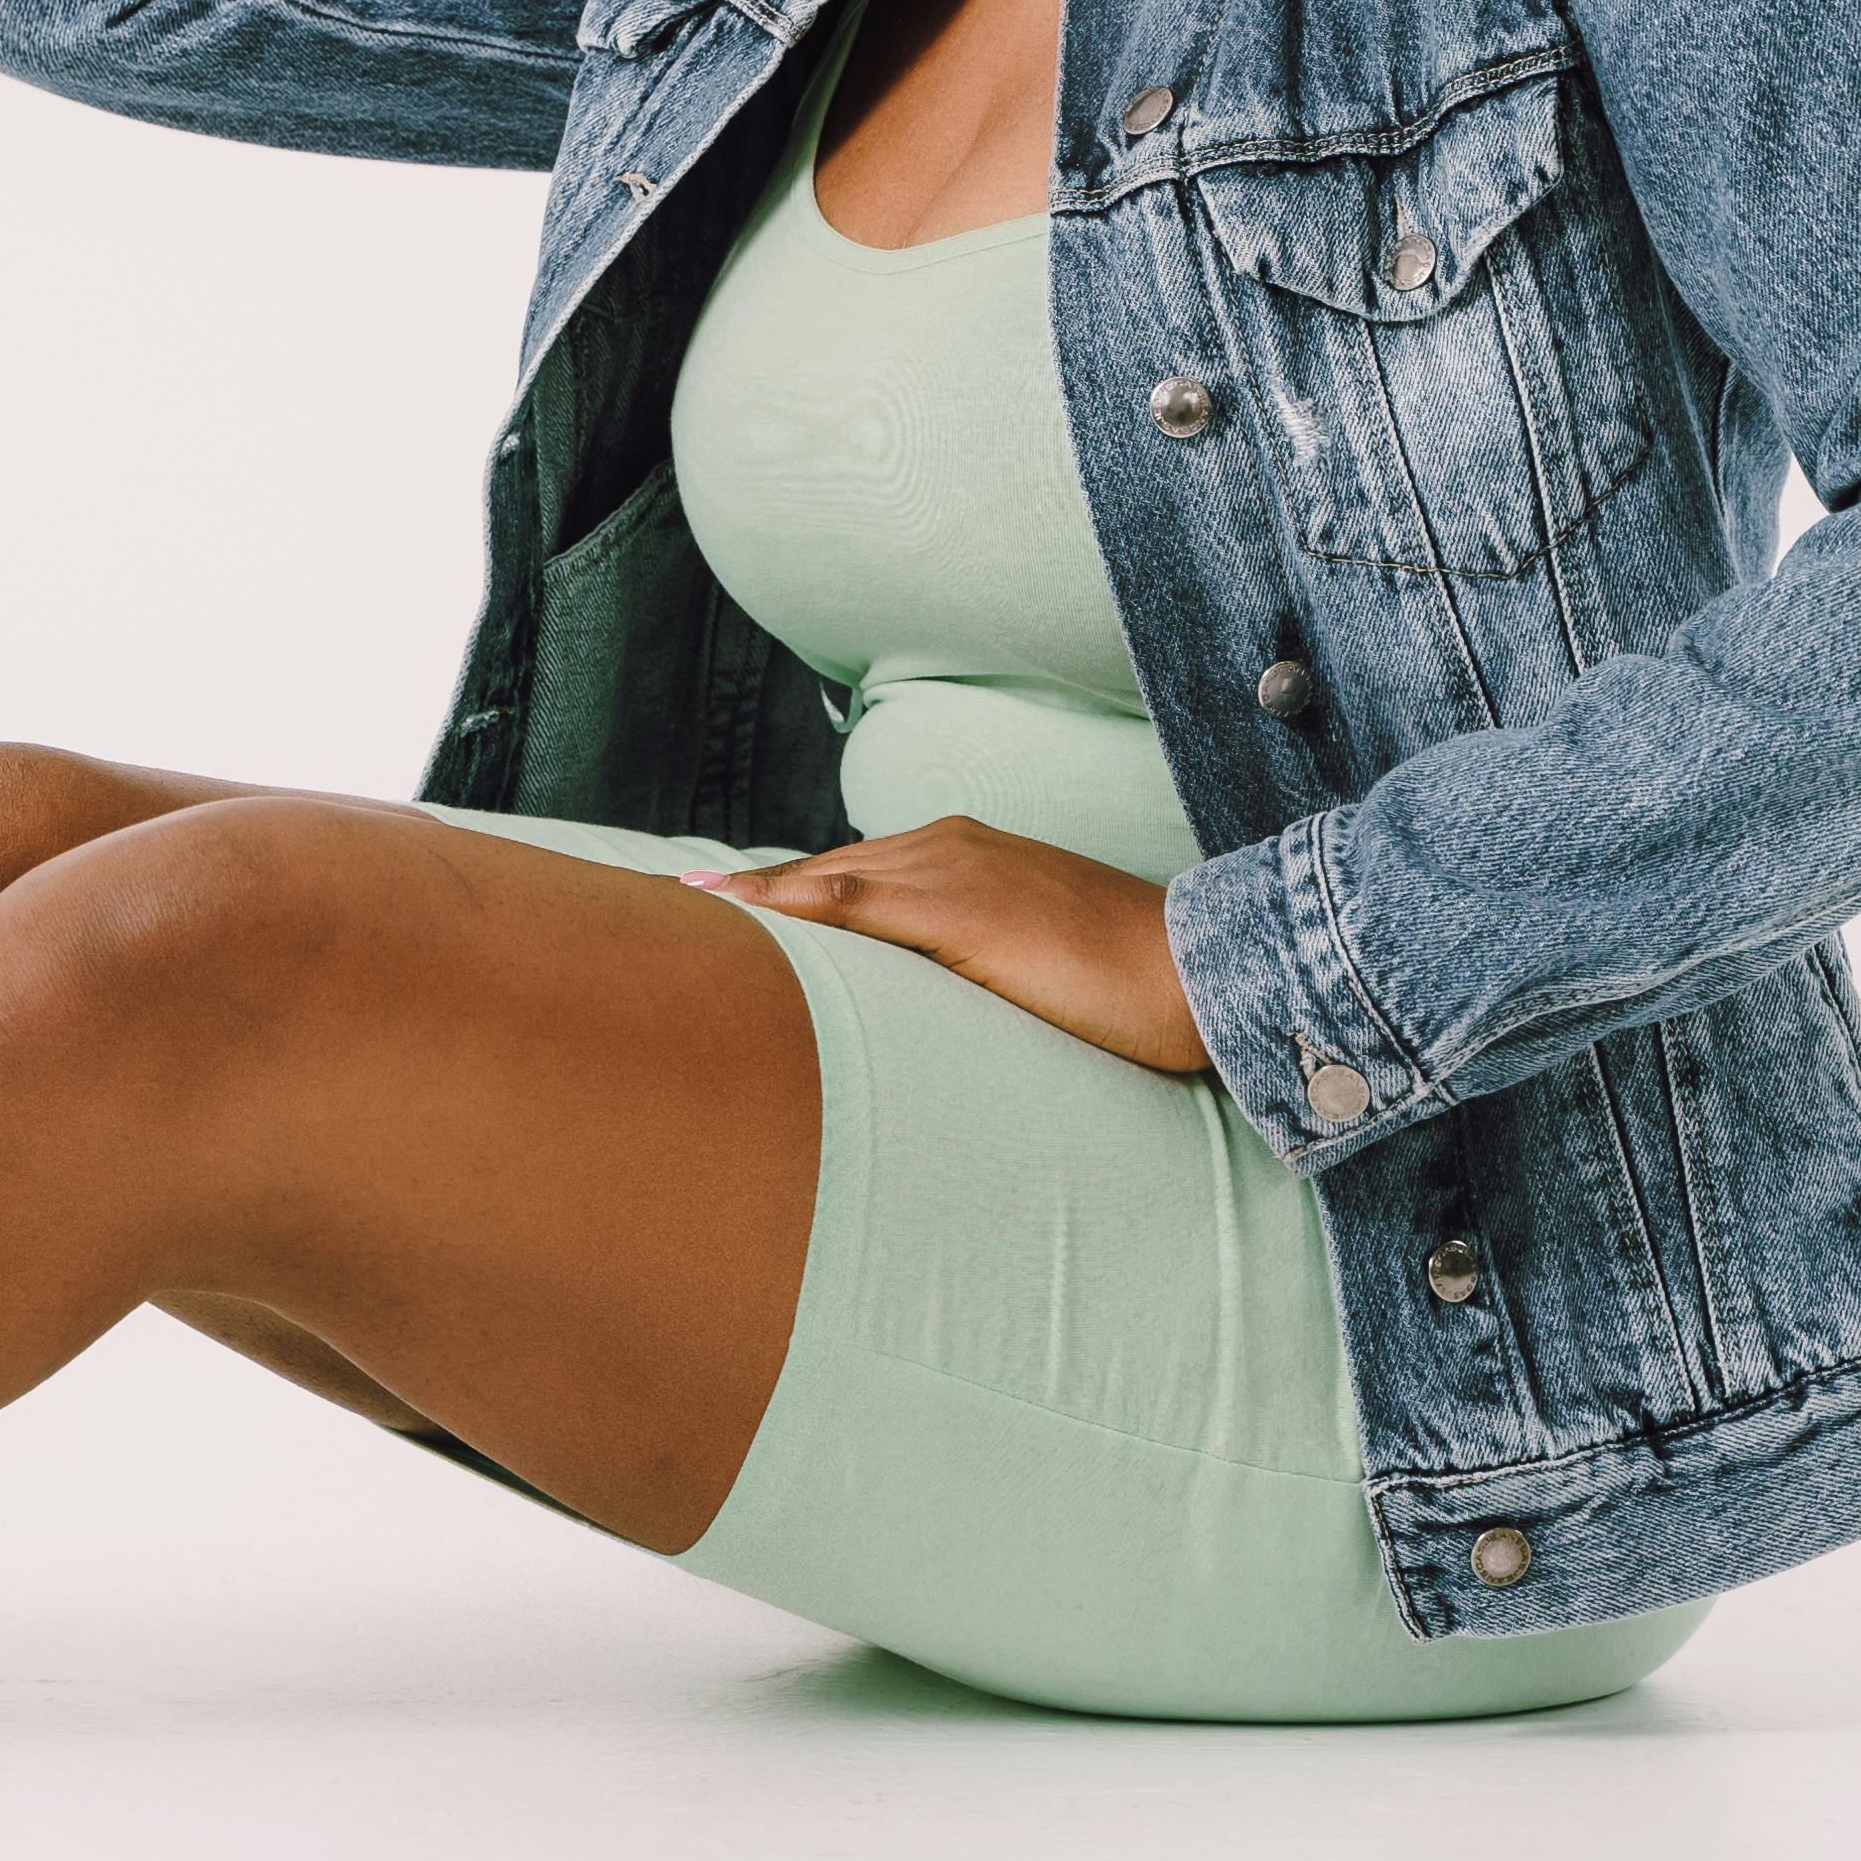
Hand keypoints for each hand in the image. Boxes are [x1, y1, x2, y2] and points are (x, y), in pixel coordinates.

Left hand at [685, 814, 1212, 1075]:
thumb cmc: (1129, 982)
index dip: (783, 896)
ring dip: (752, 901)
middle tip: (667, 908)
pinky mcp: (957, 909)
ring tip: (677, 913)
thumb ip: (976, 971)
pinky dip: (789, 906)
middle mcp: (946, 848)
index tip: (716, 908)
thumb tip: (933, 1012)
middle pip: (821, 874)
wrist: (1194, 973)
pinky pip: (852, 904)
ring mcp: (949, 872)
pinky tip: (735, 914)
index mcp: (964, 856)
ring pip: (823, 883)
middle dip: (749, 896)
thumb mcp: (1035, 964)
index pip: (850, 877)